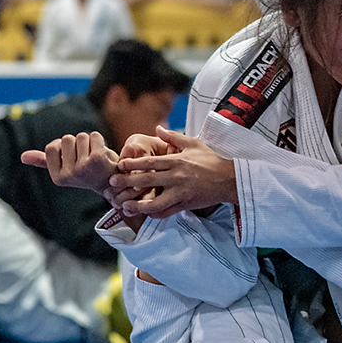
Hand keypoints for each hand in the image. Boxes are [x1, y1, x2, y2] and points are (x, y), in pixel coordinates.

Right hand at [21, 131, 118, 195]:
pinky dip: (99, 140)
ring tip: (95, 156)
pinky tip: (104, 153)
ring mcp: (84, 167)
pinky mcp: (98, 159)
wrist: (115, 183)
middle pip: (66, 139)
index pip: (52, 146)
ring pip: (81, 136)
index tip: (73, 157)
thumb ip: (45, 161)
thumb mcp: (65, 167)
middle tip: (87, 158)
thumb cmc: (88, 173)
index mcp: (58, 178)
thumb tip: (22, 157)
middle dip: (77, 143)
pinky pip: (94, 135)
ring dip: (89, 142)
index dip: (62, 146)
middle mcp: (69, 174)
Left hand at [108, 125, 236, 218]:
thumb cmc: (211, 159)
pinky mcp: (187, 203)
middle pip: (147, 180)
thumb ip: (173, 137)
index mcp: (176, 160)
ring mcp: (181, 192)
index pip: (150, 162)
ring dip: (138, 204)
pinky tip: (147, 214)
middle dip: (127, 182)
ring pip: (155, 201)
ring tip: (125, 206)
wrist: (229, 179)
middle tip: (112, 184)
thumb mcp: (193, 143)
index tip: (119, 165)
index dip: (132, 164)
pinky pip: (168, 211)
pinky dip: (156, 214)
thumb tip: (157, 128)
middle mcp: (176, 176)